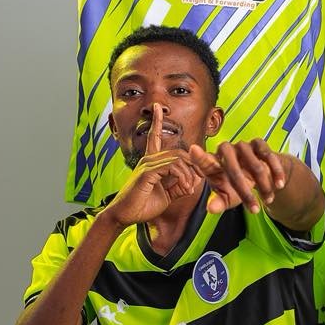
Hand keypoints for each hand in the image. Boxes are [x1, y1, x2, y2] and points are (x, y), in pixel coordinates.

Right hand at [106, 104, 198, 226]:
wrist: (124, 217)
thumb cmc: (143, 206)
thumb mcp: (167, 195)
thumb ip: (179, 186)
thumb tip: (193, 181)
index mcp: (151, 162)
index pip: (154, 137)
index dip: (156, 121)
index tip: (158, 108)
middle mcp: (148, 159)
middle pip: (179, 152)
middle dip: (194, 165)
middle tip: (200, 180)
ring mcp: (147, 165)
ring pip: (177, 159)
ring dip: (190, 174)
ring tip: (190, 189)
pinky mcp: (147, 173)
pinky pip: (172, 168)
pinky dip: (183, 178)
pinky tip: (185, 188)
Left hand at [187, 138, 287, 214]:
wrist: (259, 175)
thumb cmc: (237, 187)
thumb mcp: (227, 197)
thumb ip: (218, 203)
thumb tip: (211, 209)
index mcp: (213, 164)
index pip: (204, 160)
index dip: (199, 156)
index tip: (194, 150)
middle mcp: (225, 151)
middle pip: (233, 169)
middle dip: (245, 192)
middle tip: (254, 211)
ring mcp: (242, 145)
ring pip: (254, 166)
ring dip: (264, 186)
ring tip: (268, 200)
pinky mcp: (258, 143)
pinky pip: (268, 156)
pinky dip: (276, 171)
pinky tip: (280, 185)